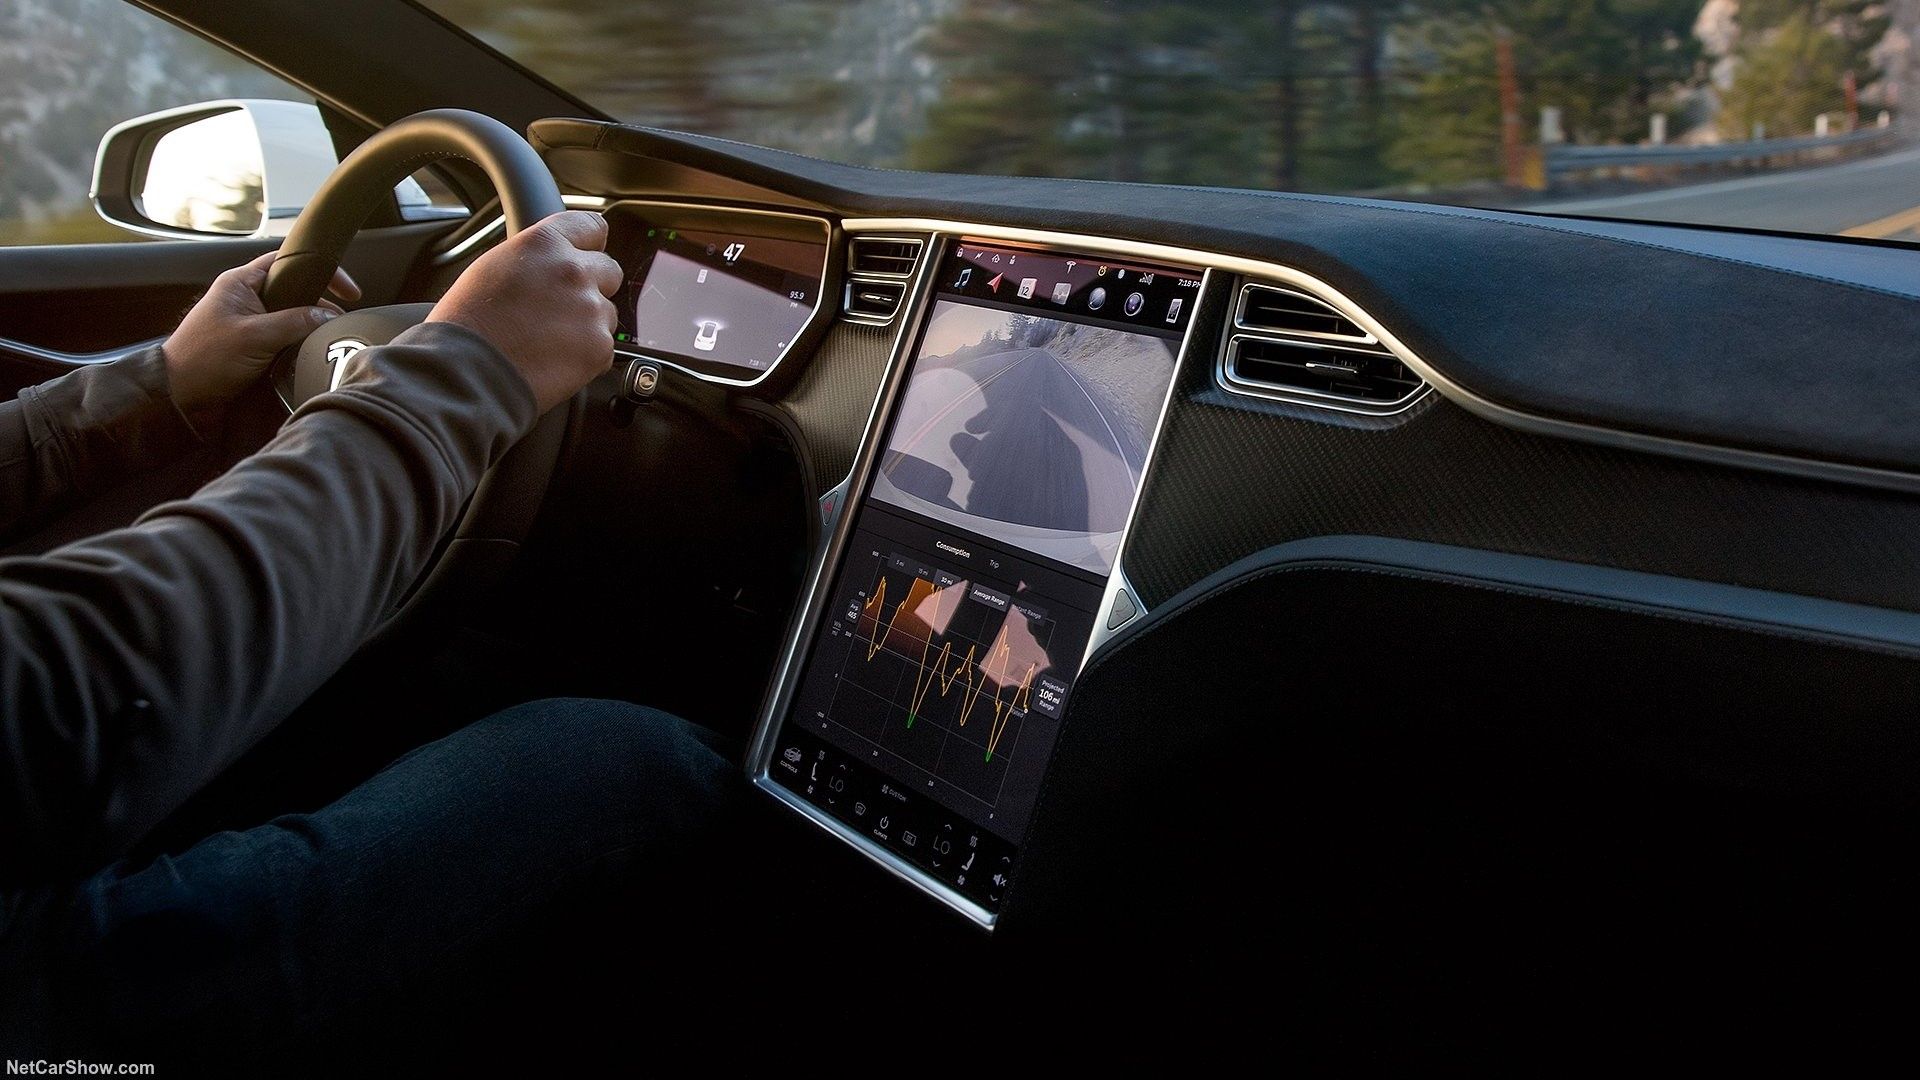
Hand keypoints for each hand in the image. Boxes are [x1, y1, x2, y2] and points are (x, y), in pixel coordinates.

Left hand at [163, 251, 360, 414]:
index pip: (288, 261)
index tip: (347, 291)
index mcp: (241, 282)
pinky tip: (310, 353)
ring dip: (309, 326)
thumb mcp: (255, 337)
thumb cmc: (205, 359)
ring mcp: (249, 319)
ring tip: (328, 339)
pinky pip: (283, 334)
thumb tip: (329, 316)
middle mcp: (246, 295)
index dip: (320, 270)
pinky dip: (298, 342)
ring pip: (291, 313)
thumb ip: (295, 322)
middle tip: (341, 319)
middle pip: (294, 288)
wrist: (177, 393)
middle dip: (319, 303)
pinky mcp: (251, 341)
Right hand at [426, 210, 620, 413]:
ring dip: (589, 324)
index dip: (590, 244)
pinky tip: (555, 360)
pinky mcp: (599, 346)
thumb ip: (535, 258)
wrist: (466, 372)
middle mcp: (574, 271)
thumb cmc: (468, 324)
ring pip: (607, 312)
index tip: (587, 254)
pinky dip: (587, 356)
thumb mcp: (494, 267)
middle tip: (561, 307)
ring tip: (550, 339)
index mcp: (545, 244)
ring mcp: (591, 309)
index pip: (593, 227)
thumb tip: (552, 262)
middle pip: (609, 270)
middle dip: (592, 286)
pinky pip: (605, 347)